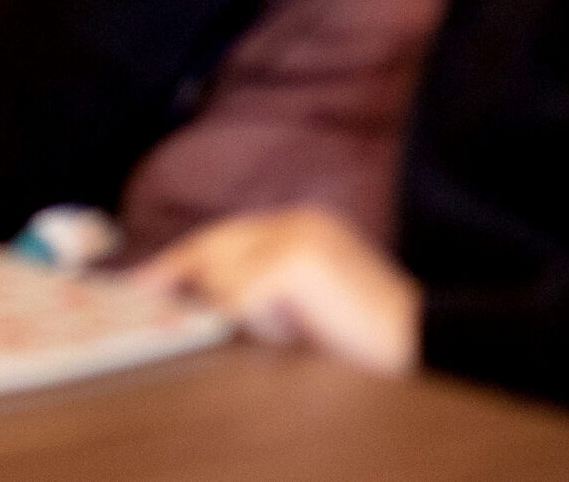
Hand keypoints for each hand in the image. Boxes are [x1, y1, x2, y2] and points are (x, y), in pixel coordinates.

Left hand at [136, 206, 420, 375]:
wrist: (424, 346)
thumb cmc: (367, 339)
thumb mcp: (306, 303)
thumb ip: (260, 286)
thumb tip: (199, 294)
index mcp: (302, 225)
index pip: (223, 236)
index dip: (181, 260)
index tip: (143, 280)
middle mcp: (297, 221)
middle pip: (213, 248)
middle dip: (185, 279)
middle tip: (156, 296)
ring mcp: (296, 236)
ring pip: (225, 279)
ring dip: (252, 319)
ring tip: (302, 329)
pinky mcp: (294, 262)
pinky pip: (244, 300)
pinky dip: (266, 326)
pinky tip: (308, 331)